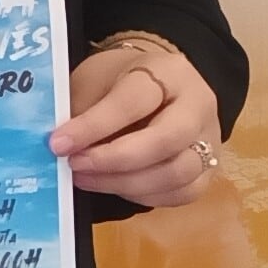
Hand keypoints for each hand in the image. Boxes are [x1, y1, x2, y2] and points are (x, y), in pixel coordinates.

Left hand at [55, 37, 224, 206]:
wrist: (156, 83)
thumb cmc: (119, 80)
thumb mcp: (96, 80)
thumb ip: (80, 111)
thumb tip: (59, 147)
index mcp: (168, 72)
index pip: (133, 101)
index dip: (94, 126)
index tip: (58, 144)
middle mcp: (198, 105)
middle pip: (166, 141)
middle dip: (114, 159)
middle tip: (75, 165)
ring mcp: (210, 139)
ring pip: (177, 173)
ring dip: (125, 183)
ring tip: (86, 178)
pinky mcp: (208, 169)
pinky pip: (182, 193)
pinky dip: (144, 195)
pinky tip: (114, 186)